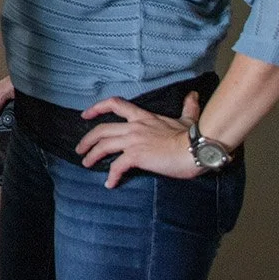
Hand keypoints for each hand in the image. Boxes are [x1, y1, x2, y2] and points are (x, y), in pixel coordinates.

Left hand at [76, 92, 203, 187]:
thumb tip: (193, 95)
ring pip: (103, 146)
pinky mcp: (137, 156)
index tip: (85, 115)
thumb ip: (188, 108)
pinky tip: (109, 183)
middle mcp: (134, 127)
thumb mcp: (188, 119)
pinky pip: (117, 166)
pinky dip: (111, 175)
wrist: (198, 148)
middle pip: (102, 130)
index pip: (115, 104)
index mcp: (143, 117)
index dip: (97, 108)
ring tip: (86, 164)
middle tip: (80, 149)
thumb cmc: (194, 136)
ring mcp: (134, 141)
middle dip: (87, 139)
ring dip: (92, 155)